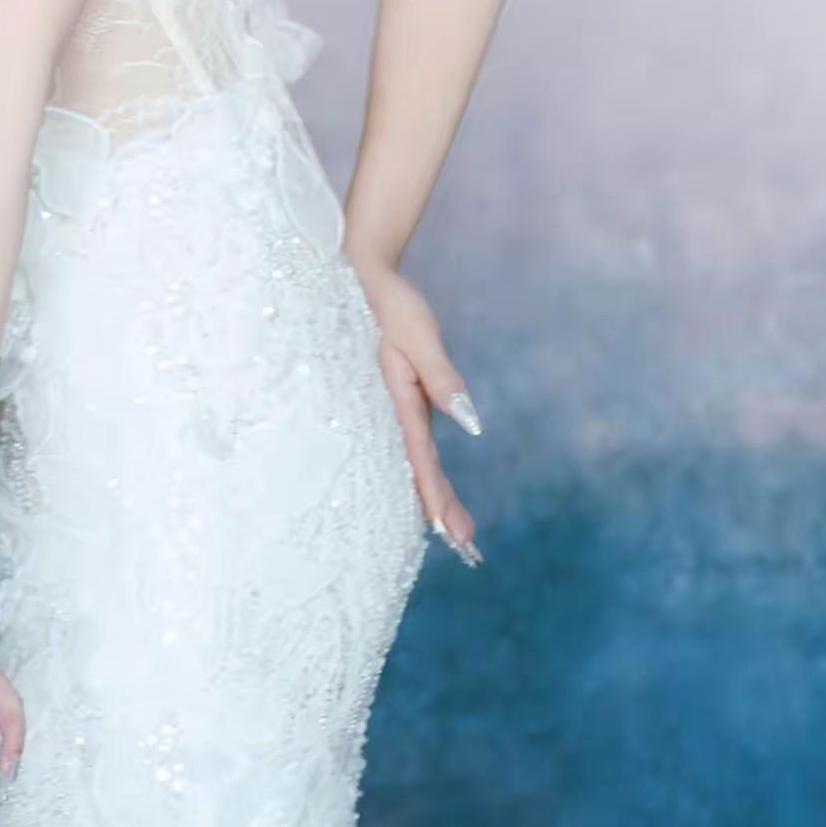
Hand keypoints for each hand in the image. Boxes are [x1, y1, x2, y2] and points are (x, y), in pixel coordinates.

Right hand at [349, 257, 482, 564]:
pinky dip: (423, 473)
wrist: (355, 274)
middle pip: (417, 472)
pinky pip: (410, 446)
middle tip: (468, 551)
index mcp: (393, 401)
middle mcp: (390, 412)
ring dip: (433, 498)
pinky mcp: (397, 398)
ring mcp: (391, 408)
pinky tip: (429, 489)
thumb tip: (470, 421)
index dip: (435, 500)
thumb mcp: (416, 333)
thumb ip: (441, 377)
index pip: (419, 462)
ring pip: (413, 463)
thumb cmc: (386, 301)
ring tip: (457, 535)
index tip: (454, 536)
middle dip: (441, 512)